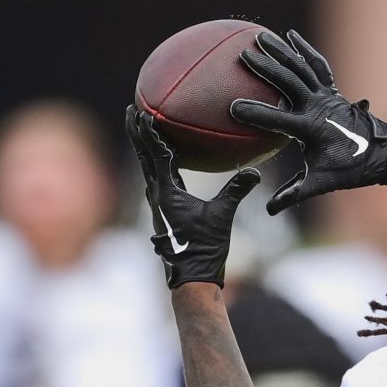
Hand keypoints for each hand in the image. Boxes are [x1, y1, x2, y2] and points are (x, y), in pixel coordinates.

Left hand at [125, 105, 259, 287]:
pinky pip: (156, 179)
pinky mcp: (163, 211)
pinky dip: (155, 162)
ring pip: (147, 167)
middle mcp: (157, 195)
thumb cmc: (205, 249)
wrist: (191, 278)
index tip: (143, 111)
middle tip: (131, 109)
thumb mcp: (222, 217)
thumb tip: (254, 172)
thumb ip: (235, 191)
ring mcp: (158, 203)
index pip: (156, 155)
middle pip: (143, 156)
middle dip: (137, 132)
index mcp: (167, 193)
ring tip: (140, 127)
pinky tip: (162, 158)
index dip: (150, 132)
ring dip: (143, 146)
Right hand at [230, 30, 386, 215]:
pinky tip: (291, 37)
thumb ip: (293, 194)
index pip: (278, 120)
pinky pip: (318, 66)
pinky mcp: (333, 91)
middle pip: (289, 82)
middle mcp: (319, 107)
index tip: (233, 108)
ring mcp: (327, 96)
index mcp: (311, 130)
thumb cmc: (349, 170)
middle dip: (265, 68)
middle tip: (242, 56)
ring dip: (281, 51)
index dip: (256, 114)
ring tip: (260, 37)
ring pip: (301, 68)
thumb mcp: (320, 184)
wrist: (382, 154)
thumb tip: (269, 210)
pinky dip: (305, 51)